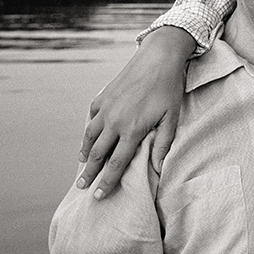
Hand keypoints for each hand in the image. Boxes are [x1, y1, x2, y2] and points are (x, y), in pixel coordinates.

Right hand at [78, 26, 195, 198]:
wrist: (158, 57)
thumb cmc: (168, 88)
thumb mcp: (171, 118)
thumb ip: (162, 145)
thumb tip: (157, 169)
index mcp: (131, 130)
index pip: (116, 164)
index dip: (107, 182)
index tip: (98, 196)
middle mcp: (114, 121)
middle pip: (97, 154)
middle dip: (89, 173)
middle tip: (82, 188)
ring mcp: (105, 108)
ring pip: (89, 136)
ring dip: (84, 153)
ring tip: (82, 165)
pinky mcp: (102, 96)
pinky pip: (91, 118)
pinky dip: (87, 131)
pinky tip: (88, 137)